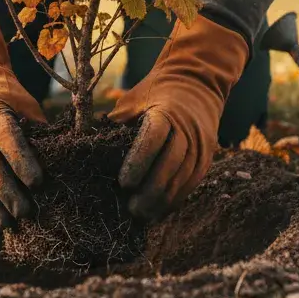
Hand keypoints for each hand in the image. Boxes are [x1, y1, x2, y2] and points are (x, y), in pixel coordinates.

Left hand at [109, 14, 248, 218]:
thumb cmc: (156, 92)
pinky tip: (159, 210)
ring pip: (184, 178)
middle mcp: (188, 128)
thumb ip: (118, 123)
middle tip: (131, 209)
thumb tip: (91, 147)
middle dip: (151, 190)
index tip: (123, 183)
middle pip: (171, 164)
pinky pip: (191, 183)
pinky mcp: (207, 157)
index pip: (155, 138)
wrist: (197, 82)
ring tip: (143, 215)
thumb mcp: (134, 99)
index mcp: (167, 111)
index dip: (139, 162)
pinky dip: (175, 199)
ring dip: (163, 200)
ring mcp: (201, 144)